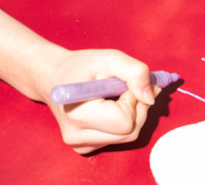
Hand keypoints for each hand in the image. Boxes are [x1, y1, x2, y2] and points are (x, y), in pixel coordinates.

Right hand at [42, 49, 156, 154]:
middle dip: (137, 107)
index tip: (123, 84)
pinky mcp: (86, 147)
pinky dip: (123, 122)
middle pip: (130, 132)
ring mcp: (81, 145)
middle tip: (127, 87)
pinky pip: (119, 138)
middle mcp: (77, 137)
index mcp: (79, 115)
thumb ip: (136, 73)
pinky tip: (110, 106)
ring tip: (116, 95)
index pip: (125, 121)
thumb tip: (151, 98)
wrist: (54, 77)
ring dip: (132, 114)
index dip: (133, 100)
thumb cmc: (82, 66)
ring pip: (128, 137)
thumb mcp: (111, 58)